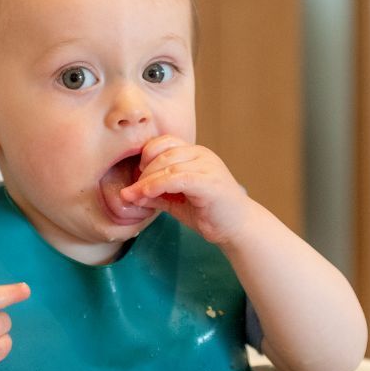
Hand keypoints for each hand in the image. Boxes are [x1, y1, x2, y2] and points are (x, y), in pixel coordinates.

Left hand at [120, 135, 255, 245]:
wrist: (238, 228)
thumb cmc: (210, 213)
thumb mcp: (177, 201)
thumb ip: (156, 194)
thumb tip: (130, 194)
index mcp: (195, 154)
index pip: (164, 142)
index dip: (146, 156)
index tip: (137, 176)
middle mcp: (202, 155)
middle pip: (163, 153)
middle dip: (142, 172)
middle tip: (131, 191)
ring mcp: (208, 166)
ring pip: (168, 165)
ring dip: (146, 181)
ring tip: (134, 196)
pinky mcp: (210, 182)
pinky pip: (178, 178)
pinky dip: (158, 185)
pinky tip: (147, 195)